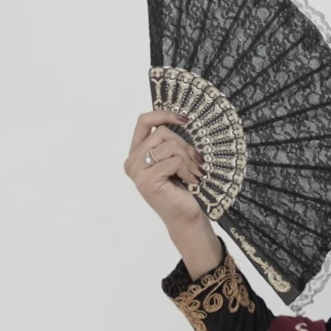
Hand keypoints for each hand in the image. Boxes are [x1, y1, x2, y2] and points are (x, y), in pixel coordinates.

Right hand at [125, 111, 205, 227]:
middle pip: (163, 133)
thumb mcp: (175, 161)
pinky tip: (191, 180)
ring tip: (194, 173)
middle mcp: (132, 160)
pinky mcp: (146, 180)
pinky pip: (173, 161)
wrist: (185, 216)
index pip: (144, 122)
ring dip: (189, 159)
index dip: (164, 115)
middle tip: (198, 161)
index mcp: (137, 152)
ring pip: (169, 146)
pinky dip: (187, 170)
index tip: (185, 119)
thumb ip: (170, 143)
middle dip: (185, 146)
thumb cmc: (182, 189)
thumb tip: (182, 120)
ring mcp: (137, 171)